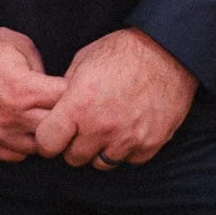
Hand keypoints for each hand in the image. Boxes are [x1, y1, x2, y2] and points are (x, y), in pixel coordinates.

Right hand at [0, 29, 66, 161]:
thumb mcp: (20, 45)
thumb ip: (42, 69)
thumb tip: (55, 88)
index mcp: (24, 89)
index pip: (67, 101)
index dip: (77, 94)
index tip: (77, 88)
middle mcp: (13, 117)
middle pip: (58, 130)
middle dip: (66, 118)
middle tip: (67, 108)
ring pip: (39, 148)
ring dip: (46, 134)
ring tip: (46, 119)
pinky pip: (16, 156)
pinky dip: (26, 146)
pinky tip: (26, 129)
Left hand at [31, 28, 197, 168]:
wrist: (168, 51)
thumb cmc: (123, 51)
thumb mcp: (84, 61)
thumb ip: (65, 91)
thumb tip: (54, 110)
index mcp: (79, 105)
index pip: (47, 144)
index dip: (47, 139)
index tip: (54, 132)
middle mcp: (101, 127)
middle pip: (73, 158)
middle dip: (74, 144)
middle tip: (85, 125)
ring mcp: (127, 139)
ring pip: (101, 163)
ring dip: (100, 149)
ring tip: (108, 126)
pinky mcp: (149, 145)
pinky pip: (129, 159)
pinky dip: (126, 149)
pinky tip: (129, 126)